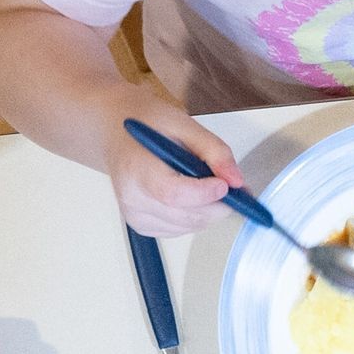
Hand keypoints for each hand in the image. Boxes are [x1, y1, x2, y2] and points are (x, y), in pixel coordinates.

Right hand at [108, 113, 234, 237]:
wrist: (118, 132)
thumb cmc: (147, 124)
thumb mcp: (183, 123)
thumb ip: (214, 151)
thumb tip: (236, 180)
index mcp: (136, 169)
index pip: (172, 194)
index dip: (204, 194)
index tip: (225, 185)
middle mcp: (132, 198)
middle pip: (186, 216)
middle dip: (218, 205)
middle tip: (231, 186)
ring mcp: (136, 215)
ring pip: (189, 226)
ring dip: (208, 210)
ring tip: (206, 183)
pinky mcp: (143, 226)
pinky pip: (182, 229)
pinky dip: (195, 216)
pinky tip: (190, 194)